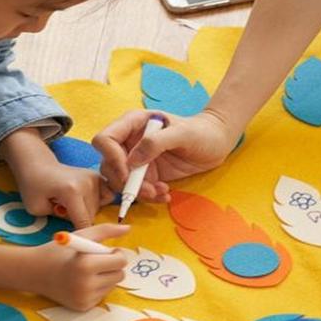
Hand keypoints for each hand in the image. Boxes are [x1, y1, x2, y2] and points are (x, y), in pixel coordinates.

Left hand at [14, 160, 113, 228]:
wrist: (37, 165)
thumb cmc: (33, 186)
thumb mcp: (36, 209)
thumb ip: (58, 221)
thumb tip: (77, 228)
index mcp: (71, 191)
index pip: (83, 222)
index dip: (78, 234)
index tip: (72, 238)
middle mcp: (87, 183)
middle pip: (92, 216)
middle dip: (79, 220)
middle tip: (62, 210)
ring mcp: (94, 178)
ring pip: (98, 208)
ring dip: (86, 211)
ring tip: (70, 204)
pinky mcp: (97, 176)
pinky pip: (106, 196)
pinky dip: (98, 202)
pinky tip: (83, 200)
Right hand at [28, 223, 129, 310]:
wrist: (34, 272)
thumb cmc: (58, 251)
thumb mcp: (81, 235)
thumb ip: (106, 230)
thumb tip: (128, 228)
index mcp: (86, 264)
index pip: (120, 262)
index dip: (116, 254)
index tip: (106, 250)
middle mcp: (86, 285)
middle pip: (119, 275)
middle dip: (112, 266)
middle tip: (97, 260)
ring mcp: (85, 298)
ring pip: (112, 286)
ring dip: (105, 276)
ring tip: (87, 271)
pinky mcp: (83, 307)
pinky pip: (102, 295)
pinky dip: (97, 287)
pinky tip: (81, 282)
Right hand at [93, 109, 237, 201]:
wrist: (216, 143)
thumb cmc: (201, 131)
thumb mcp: (182, 133)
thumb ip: (156, 142)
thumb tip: (133, 161)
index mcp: (132, 124)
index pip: (105, 139)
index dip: (111, 158)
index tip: (128, 173)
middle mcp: (129, 142)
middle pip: (108, 165)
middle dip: (126, 182)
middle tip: (148, 190)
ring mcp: (137, 160)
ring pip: (121, 181)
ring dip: (138, 192)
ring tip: (161, 192)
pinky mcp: (147, 175)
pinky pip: (137, 191)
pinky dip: (149, 197)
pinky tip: (165, 193)